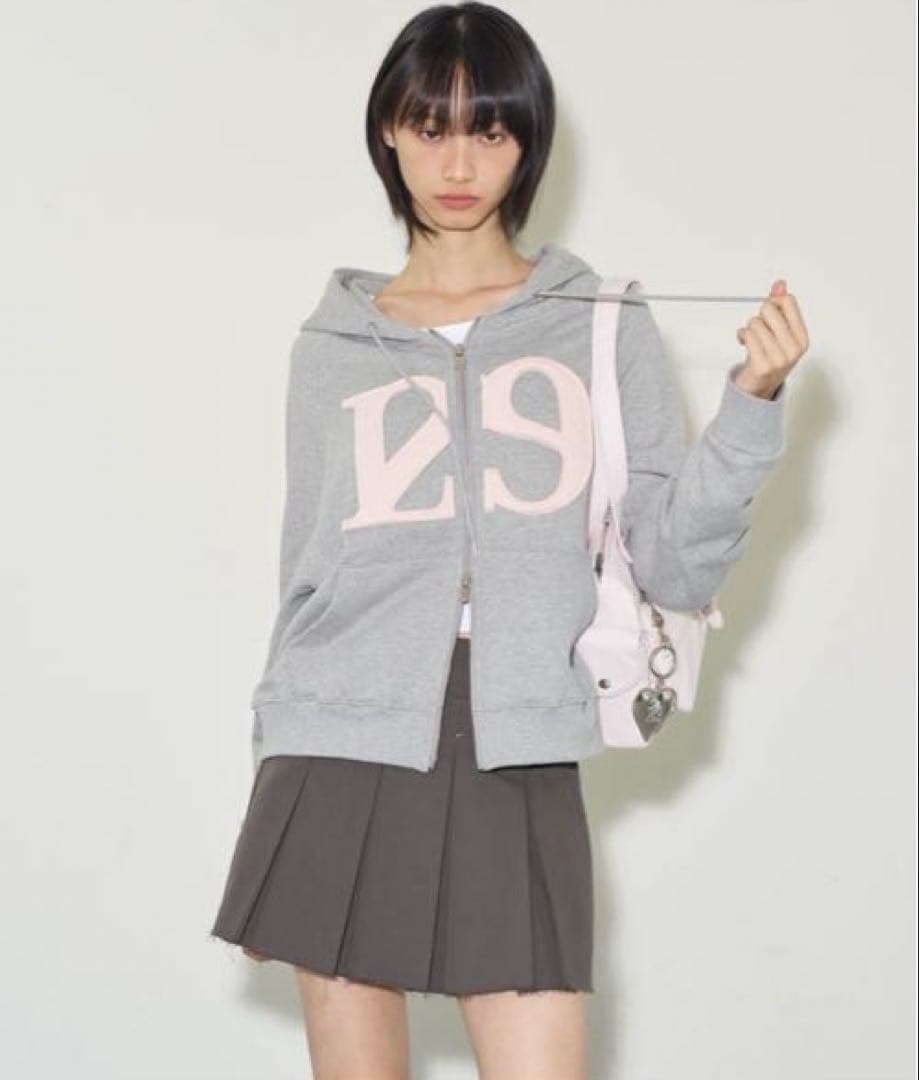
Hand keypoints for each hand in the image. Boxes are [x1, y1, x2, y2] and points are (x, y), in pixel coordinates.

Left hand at [734, 280, 809, 398]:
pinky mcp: (762, 365)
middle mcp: (794, 349)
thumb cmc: (769, 356)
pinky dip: (741, 336)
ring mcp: (779, 359)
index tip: (770, 314)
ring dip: (748, 329)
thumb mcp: (779, 331)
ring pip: (754, 323)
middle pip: (769, 309)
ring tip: (752, 340)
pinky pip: (746, 335)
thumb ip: (779, 307)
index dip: (773, 303)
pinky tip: (744, 343)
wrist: (759, 386)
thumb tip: (780, 284)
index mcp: (802, 338)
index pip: (788, 301)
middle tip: (760, 330)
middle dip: (760, 316)